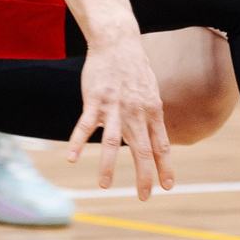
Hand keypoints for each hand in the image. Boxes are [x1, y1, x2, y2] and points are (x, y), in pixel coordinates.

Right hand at [69, 33, 174, 199]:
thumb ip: (152, 116)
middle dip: (144, 175)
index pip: (161, 145)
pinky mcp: (94, 101)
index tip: (168, 186)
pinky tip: (71, 158)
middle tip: (144, 197)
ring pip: (113, 142)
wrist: (118, 42)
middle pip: (142, 149)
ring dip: (109, 165)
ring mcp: (114, 108)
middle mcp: (136, 112)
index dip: (165, 167)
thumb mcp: (151, 92)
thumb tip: (156, 137)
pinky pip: (85, 126)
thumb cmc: (135, 68)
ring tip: (105, 186)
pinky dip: (77, 142)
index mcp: (152, 111)